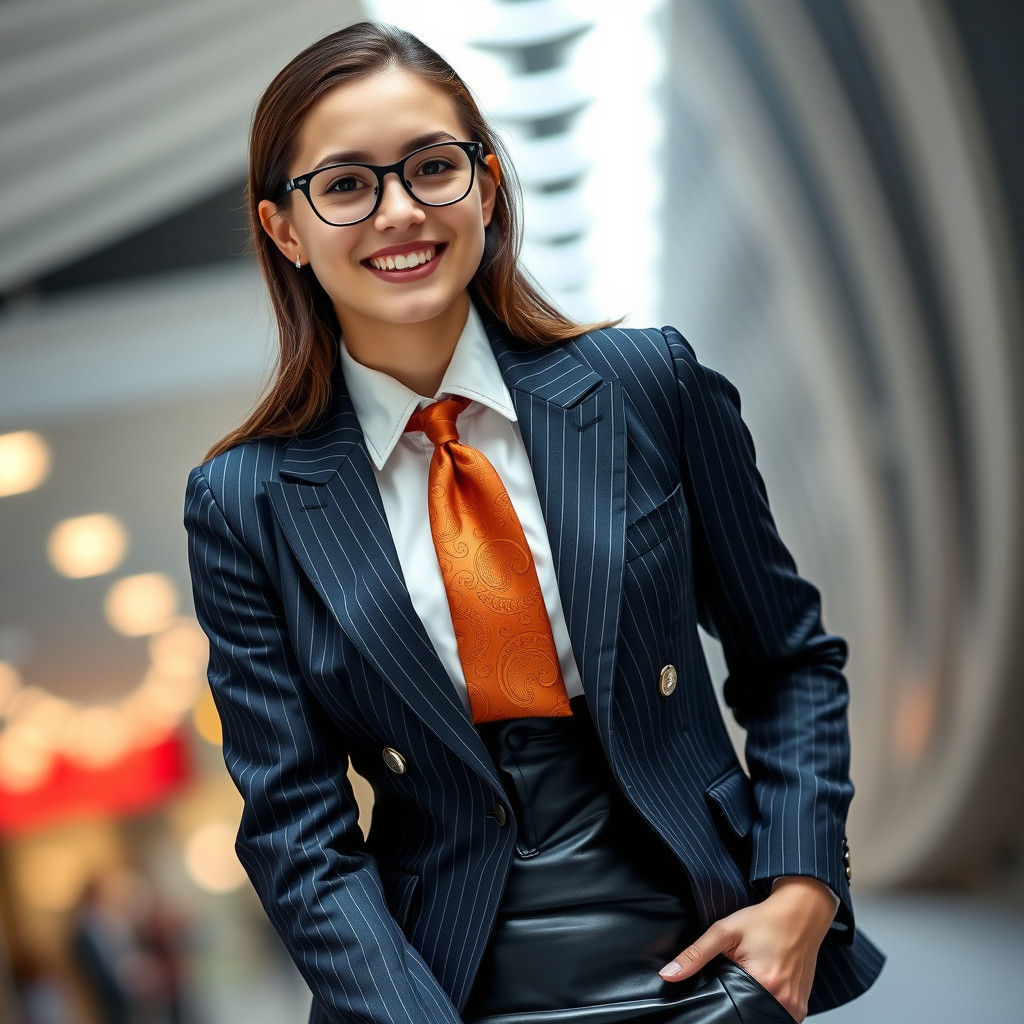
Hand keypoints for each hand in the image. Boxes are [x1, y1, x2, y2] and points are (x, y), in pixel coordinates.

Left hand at [657, 877, 835, 1022]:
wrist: (801, 913)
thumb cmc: (764, 920)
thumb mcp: (725, 930)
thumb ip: (696, 954)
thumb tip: (668, 974)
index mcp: (764, 983)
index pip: (729, 1008)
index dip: (719, 1000)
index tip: (718, 984)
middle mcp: (783, 1001)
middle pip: (745, 1014)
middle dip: (734, 1001)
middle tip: (733, 977)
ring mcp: (795, 1008)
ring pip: (762, 1016)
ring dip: (751, 1004)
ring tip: (748, 980)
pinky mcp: (801, 1007)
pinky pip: (779, 1016)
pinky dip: (766, 1005)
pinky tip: (761, 986)